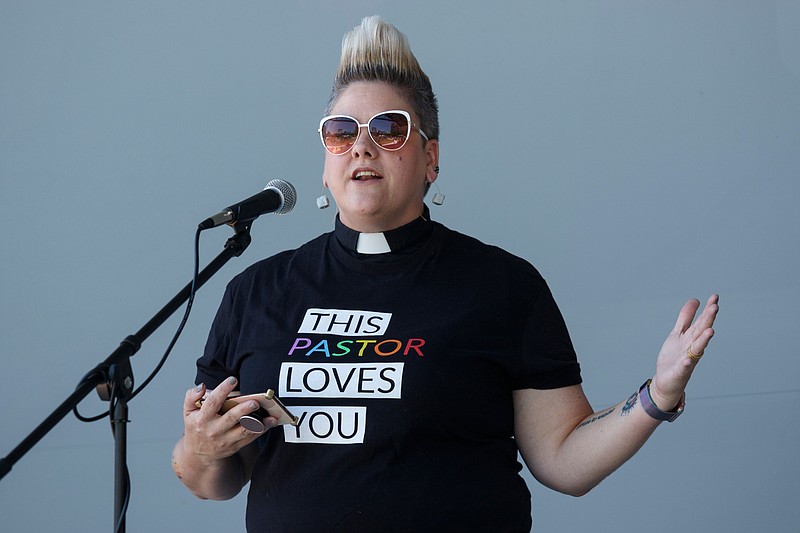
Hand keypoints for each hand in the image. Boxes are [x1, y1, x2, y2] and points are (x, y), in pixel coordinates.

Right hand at [181, 377, 272, 465]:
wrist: (198, 454)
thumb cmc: (196, 427)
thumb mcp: (188, 412)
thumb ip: (192, 396)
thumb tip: (203, 386)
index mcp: (202, 419)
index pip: (212, 402)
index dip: (222, 390)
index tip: (233, 379)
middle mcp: (214, 430)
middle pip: (230, 418)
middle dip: (244, 410)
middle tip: (255, 402)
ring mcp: (225, 440)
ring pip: (244, 431)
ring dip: (259, 423)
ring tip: (269, 415)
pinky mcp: (235, 446)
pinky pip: (250, 438)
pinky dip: (261, 430)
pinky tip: (270, 422)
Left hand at [650, 294, 718, 410]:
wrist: (666, 380)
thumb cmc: (675, 356)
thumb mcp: (678, 333)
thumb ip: (686, 318)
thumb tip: (695, 300)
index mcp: (692, 337)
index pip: (701, 321)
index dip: (707, 309)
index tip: (714, 296)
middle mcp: (692, 347)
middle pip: (701, 331)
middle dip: (708, 320)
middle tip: (715, 306)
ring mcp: (688, 359)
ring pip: (697, 348)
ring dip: (704, 340)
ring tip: (710, 331)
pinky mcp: (680, 371)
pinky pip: (684, 367)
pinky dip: (686, 363)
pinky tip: (688, 359)